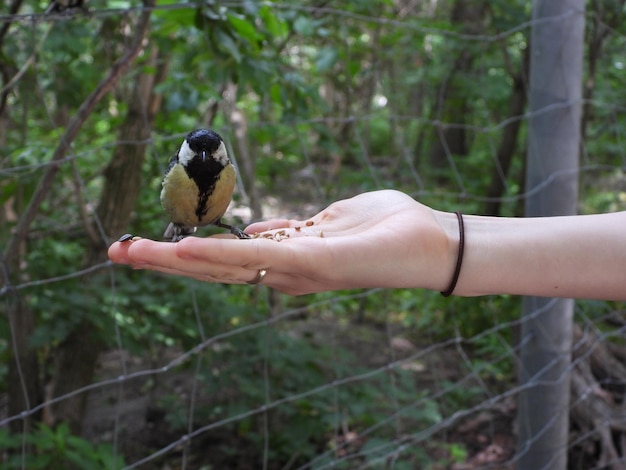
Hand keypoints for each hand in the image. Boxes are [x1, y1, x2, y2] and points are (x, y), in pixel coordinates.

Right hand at [107, 190, 455, 294]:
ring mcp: (297, 272)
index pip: (227, 260)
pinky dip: (220, 256)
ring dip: (178, 260)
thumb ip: (291, 228)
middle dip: (167, 261)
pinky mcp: (314, 266)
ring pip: (227, 268)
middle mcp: (285, 273)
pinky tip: (185, 251)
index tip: (147, 246)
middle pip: (216, 269)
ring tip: (134, 252)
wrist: (429, 242)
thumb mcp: (328, 221)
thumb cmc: (384, 228)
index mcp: (286, 260)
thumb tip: (255, 230)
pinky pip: (259, 260)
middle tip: (119, 252)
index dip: (186, 255)